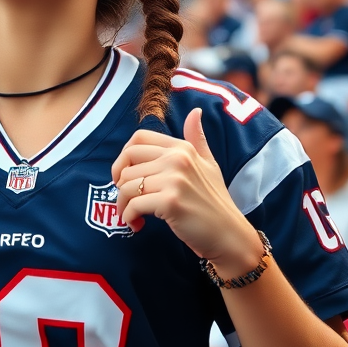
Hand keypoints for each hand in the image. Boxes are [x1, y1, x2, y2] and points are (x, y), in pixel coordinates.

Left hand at [111, 108, 260, 274]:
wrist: (228, 235)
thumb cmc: (215, 202)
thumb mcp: (209, 164)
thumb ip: (197, 139)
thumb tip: (195, 111)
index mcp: (182, 148)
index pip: (137, 139)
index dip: (123, 157)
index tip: (125, 176)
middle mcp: (178, 159)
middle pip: (126, 162)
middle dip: (119, 183)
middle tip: (126, 199)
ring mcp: (174, 180)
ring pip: (126, 185)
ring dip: (122, 205)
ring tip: (133, 216)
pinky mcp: (170, 202)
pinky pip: (133, 205)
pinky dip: (128, 217)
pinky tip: (137, 225)